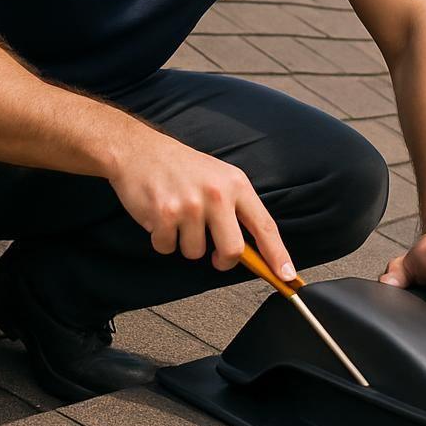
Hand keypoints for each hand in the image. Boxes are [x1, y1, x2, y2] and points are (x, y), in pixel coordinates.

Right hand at [107, 124, 296, 282]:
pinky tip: (160, 217)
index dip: (277, 254)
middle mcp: (216, 194)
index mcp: (236, 183)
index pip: (264, 225)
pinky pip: (167, 248)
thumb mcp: (219, 177)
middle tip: (215, 255)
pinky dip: (162, 240)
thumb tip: (253, 249)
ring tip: (178, 217)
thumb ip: (236, 209)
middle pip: (232, 250)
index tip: (287, 276)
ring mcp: (190, 205)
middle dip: (223, 260)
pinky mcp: (164, 215)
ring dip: (185, 243)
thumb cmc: (181, 166)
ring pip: (195, 253)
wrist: (138, 150)